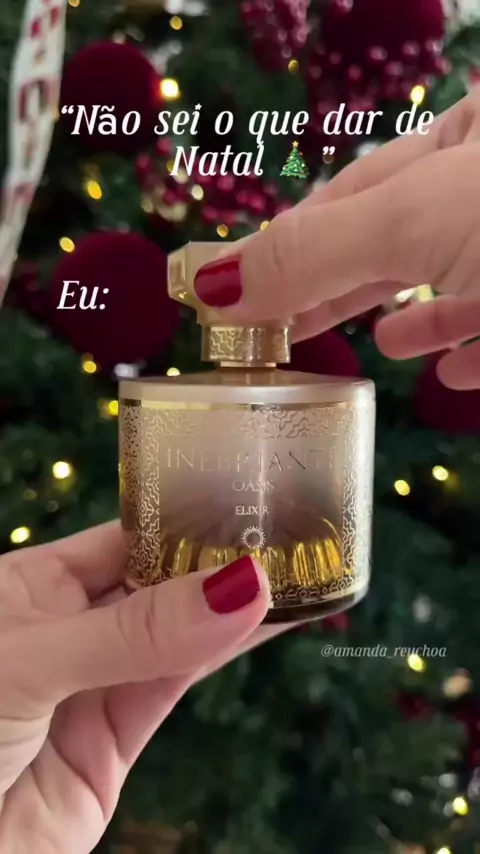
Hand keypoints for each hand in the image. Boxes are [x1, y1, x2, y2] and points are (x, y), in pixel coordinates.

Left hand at [0, 523, 282, 853]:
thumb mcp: (31, 659)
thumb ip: (136, 631)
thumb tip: (240, 587)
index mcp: (31, 584)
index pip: (122, 537)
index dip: (182, 520)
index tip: (246, 501)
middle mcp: (67, 627)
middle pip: (156, 584)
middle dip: (216, 564)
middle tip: (289, 535)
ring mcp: (94, 683)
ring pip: (176, 636)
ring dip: (232, 609)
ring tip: (299, 574)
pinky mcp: (115, 741)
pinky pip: (174, 686)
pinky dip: (220, 656)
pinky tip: (265, 624)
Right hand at [194, 87, 479, 389]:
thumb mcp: (415, 218)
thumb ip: (316, 251)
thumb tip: (214, 283)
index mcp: (464, 135)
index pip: (353, 190)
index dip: (291, 242)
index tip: (235, 291)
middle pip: (397, 240)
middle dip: (339, 288)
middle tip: (276, 329)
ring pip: (453, 283)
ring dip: (412, 319)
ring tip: (376, 343)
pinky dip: (468, 351)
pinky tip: (449, 372)